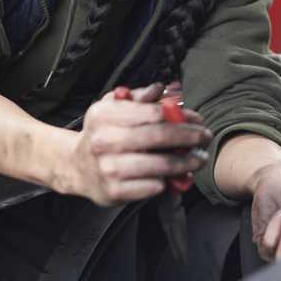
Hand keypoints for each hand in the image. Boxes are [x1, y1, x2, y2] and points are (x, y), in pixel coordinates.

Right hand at [51, 83, 212, 205]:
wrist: (75, 167)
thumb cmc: (101, 134)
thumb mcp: (113, 109)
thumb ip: (139, 97)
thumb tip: (162, 89)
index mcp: (104, 115)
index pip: (152, 112)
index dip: (181, 116)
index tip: (197, 119)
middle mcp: (104, 141)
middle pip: (159, 137)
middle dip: (189, 137)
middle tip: (205, 137)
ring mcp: (108, 168)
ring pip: (160, 165)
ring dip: (186, 162)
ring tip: (198, 158)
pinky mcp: (114, 191)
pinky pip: (152, 186)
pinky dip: (168, 180)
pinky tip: (175, 175)